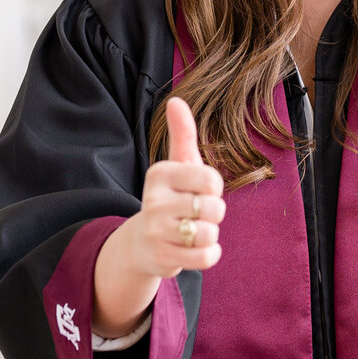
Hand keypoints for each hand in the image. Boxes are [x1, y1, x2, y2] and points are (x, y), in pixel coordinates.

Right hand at [92, 97, 225, 336]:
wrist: (143, 242)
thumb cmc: (171, 196)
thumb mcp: (177, 164)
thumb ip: (182, 133)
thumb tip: (176, 100)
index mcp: (159, 173)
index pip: (212, 179)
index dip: (214, 187)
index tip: (198, 189)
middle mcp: (154, 201)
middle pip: (214, 208)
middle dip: (213, 213)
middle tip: (195, 213)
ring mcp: (156, 232)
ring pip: (209, 233)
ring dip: (209, 234)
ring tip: (192, 230)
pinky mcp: (162, 258)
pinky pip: (206, 257)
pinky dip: (208, 254)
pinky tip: (194, 247)